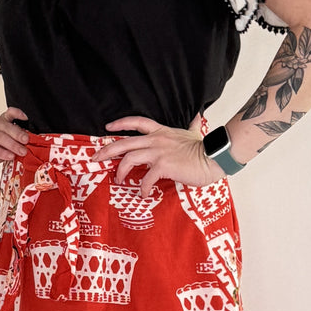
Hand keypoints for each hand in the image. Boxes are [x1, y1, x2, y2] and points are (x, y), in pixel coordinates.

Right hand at [0, 107, 29, 170]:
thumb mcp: (8, 142)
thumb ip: (17, 140)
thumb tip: (32, 144)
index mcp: (2, 121)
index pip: (10, 113)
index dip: (17, 113)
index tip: (26, 118)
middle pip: (6, 126)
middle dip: (18, 133)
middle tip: (26, 140)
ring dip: (12, 144)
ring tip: (22, 151)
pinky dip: (2, 152)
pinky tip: (10, 156)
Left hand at [97, 116, 223, 194]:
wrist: (214, 157)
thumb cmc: (204, 149)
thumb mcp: (194, 134)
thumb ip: (193, 125)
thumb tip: (197, 116)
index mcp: (162, 132)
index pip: (137, 122)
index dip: (120, 123)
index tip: (108, 127)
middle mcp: (157, 140)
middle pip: (125, 142)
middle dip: (107, 150)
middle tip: (96, 158)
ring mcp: (159, 152)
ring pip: (130, 158)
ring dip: (121, 171)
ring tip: (119, 180)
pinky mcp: (163, 166)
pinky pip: (146, 178)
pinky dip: (143, 188)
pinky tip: (144, 194)